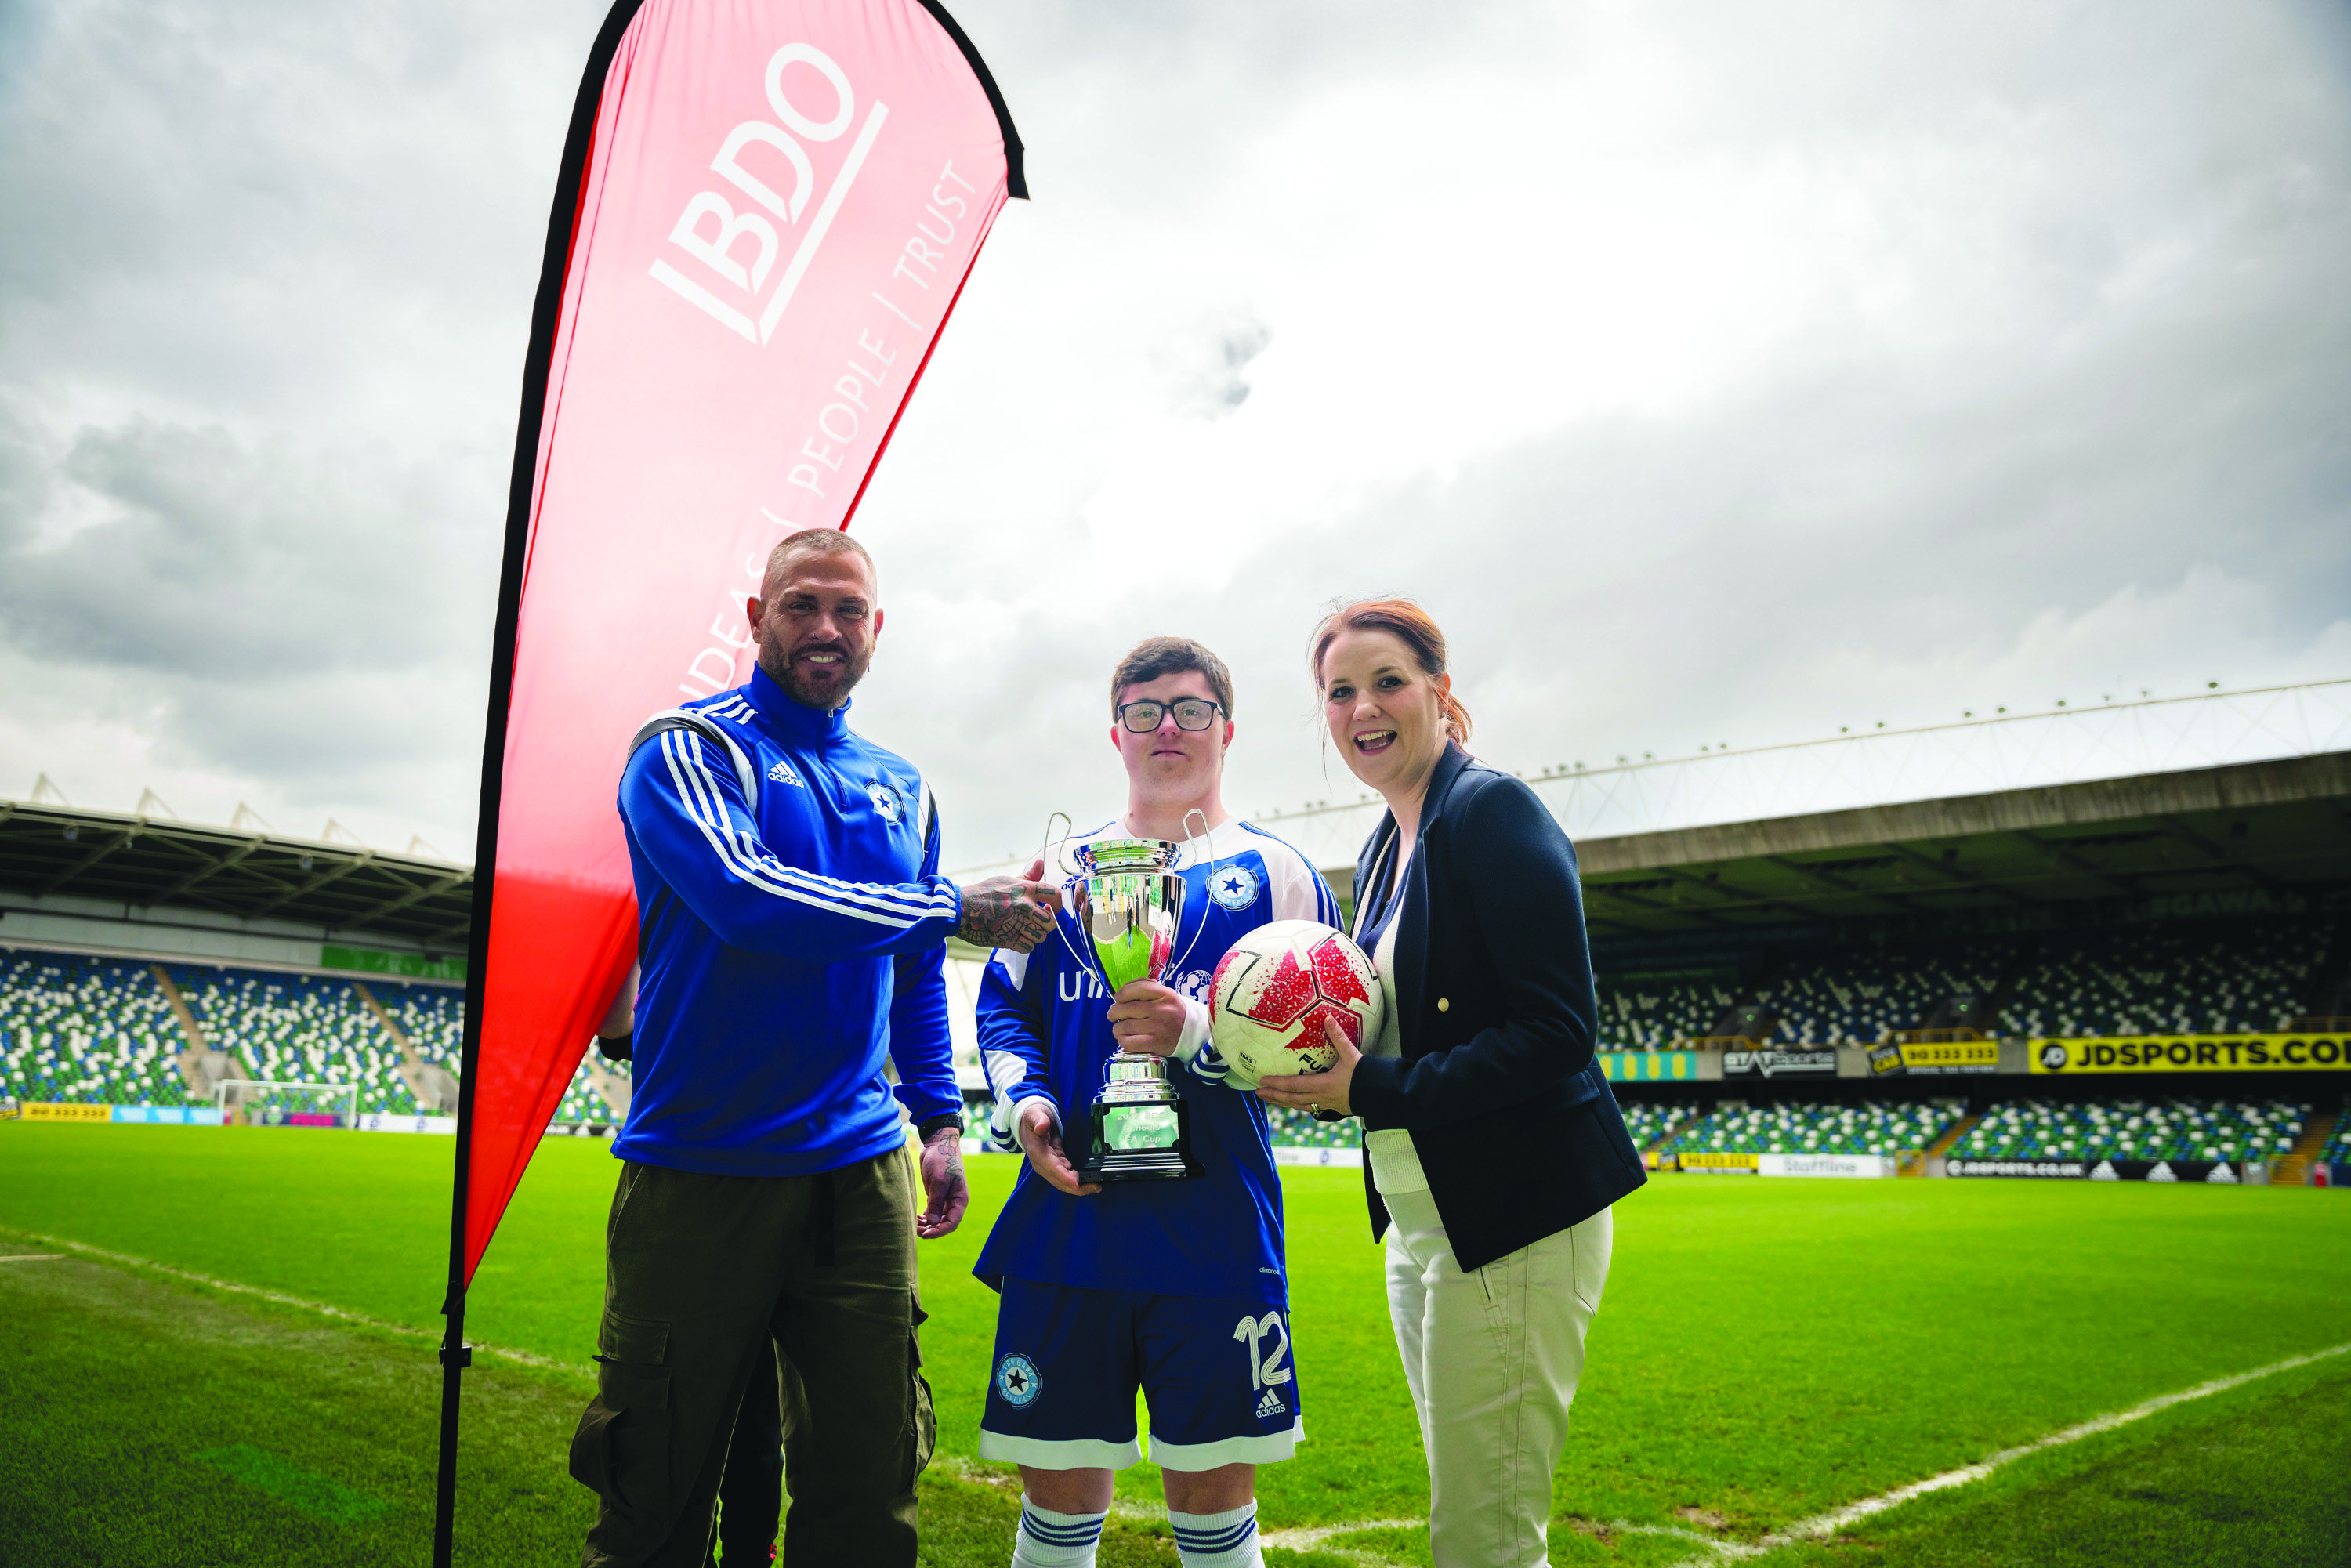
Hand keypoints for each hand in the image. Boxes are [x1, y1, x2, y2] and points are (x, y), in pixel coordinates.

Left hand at [915, 1124, 968, 1238]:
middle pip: (943, 1223)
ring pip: (936, 1219)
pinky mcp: (936, 1196)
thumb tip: (932, 1223)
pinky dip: (923, 1217)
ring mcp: (945, 1200)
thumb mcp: (939, 1180)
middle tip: (914, 1229)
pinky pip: (931, 1212)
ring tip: (912, 1225)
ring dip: (925, 1224)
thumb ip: (936, 1203)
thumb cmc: (942, 1159)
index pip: (952, 1223)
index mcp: (959, 1199)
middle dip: (930, 1229)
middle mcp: (954, 1202)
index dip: (939, 1231)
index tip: (925, 1234)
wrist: (938, 1143)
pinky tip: (914, 1218)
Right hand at [956, 857, 1059, 952]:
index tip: (1053, 907)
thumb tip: (1041, 863)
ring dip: (1035, 935)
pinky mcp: (1007, 939)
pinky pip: (1028, 947)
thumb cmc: (983, 892)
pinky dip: (1025, 945)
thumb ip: (1028, 876)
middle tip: (1038, 922)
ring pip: (1041, 936)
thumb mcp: (1006, 879)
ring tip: (1026, 930)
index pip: (1055, 894)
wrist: (961, 908)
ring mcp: (1016, 923)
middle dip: (1047, 924)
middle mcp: (1024, 906)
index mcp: (1025, 889)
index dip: (1058, 903)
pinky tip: (1017, 937)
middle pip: (1051, 921)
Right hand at [1016, 1099, 1099, 1196]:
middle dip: (1077, 1187)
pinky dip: (1077, 1181)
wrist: (1028, 1122)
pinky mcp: (1056, 1164)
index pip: (1053, 1169)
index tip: (1077, 1183)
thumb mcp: (1034, 1114)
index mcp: (1037, 1153)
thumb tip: (1041, 1127)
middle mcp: (1042, 1164)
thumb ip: (1039, 1120)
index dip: (1065, 1178)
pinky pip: (1066, 1176)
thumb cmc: (1032, 1118)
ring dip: (1079, 1187)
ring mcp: (1049, 1166)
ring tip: (1096, 1186)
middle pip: (1060, 1181)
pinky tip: (1090, 1181)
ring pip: (1064, 1182)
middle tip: (1096, 1187)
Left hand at [1106, 979, 1186, 1056]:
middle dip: (1114, 1012)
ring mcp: (1159, 1028)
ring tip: (1119, 1028)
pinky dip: (1122, 1041)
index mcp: (1165, 994)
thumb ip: (1145, 986)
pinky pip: (1131, 1043)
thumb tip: (1122, 991)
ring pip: (1125, 1026)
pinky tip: (1124, 1039)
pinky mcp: (1157, 1044)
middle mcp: (1162, 1010)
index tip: (1117, 998)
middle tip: (1113, 1015)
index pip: (1138, 989)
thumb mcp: (1165, 993)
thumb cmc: (1172, 1010)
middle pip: (1126, 1008)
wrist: (1193, 1032)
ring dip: (1117, 1028)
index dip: (1122, 993)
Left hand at [1254, 1017, 1360, 1118]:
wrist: (1380, 1094)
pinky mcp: (1332, 1109)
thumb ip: (1338, 1037)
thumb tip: (1328, 1018)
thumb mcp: (1351, 1054)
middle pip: (1292, 1099)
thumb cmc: (1365, 1075)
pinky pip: (1309, 1109)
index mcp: (1323, 1085)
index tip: (1262, 1081)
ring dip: (1283, 1103)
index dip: (1277, 1084)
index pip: (1294, 1085)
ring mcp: (1326, 1105)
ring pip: (1299, 1106)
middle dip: (1274, 1095)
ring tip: (1270, 1099)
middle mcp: (1321, 1098)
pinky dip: (1297, 1106)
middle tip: (1258, 1093)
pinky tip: (1293, 1103)